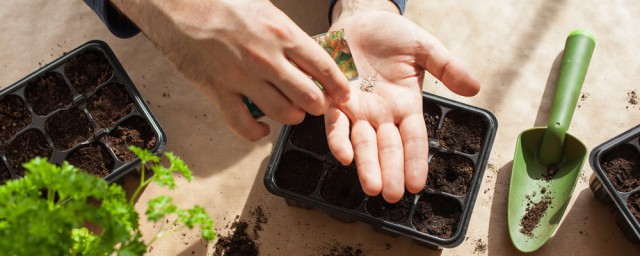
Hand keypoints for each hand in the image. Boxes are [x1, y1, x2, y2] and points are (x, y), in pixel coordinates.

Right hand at [110, 0, 349, 140]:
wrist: (177, 4)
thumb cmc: (222, 3)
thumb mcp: (266, 9)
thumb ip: (288, 36)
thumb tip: (309, 56)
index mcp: (282, 34)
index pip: (324, 68)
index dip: (339, 86)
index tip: (343, 94)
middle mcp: (266, 59)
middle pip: (309, 97)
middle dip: (318, 105)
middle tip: (316, 103)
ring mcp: (242, 78)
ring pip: (283, 114)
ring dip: (292, 117)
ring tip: (291, 111)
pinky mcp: (218, 92)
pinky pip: (243, 126)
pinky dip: (256, 132)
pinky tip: (262, 128)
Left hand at [327, 1, 479, 202]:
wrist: (361, 18)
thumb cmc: (394, 34)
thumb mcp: (425, 48)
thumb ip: (447, 67)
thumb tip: (475, 88)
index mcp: (406, 105)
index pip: (413, 139)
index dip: (415, 161)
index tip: (417, 184)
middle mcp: (382, 113)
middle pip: (388, 148)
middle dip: (390, 171)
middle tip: (392, 195)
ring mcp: (358, 109)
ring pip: (363, 142)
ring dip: (366, 165)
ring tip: (372, 186)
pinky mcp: (335, 99)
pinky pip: (335, 123)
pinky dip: (338, 138)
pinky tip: (343, 155)